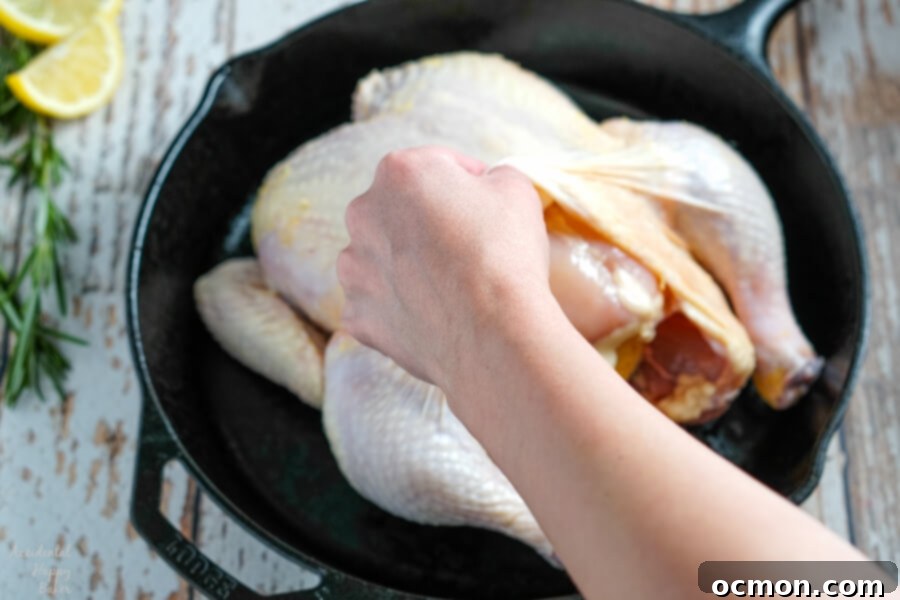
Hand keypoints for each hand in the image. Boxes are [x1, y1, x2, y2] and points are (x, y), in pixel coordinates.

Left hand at [337, 145, 550, 388]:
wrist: (491, 334)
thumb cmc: (505, 254)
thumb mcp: (517, 188)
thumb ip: (493, 176)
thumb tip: (486, 188)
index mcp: (399, 171)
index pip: (439, 167)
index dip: (470, 186)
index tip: (489, 210)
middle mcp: (363, 214)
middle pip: (402, 212)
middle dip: (430, 224)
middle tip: (469, 248)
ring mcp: (354, 268)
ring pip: (383, 258)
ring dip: (408, 265)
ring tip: (449, 286)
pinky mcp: (357, 315)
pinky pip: (379, 304)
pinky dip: (401, 308)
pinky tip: (433, 315)